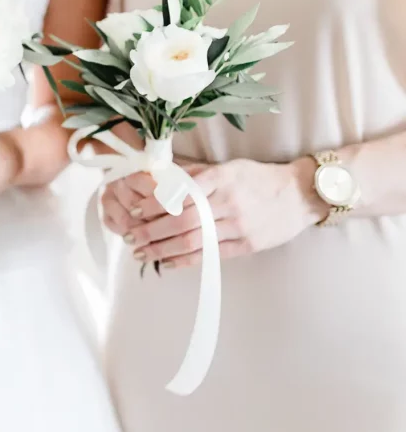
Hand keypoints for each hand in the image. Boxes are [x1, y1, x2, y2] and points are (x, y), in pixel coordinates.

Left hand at [101, 157, 328, 268]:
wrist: (300, 194)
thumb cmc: (257, 178)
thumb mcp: (228, 167)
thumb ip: (195, 174)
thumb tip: (158, 178)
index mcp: (222, 178)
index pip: (182, 193)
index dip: (156, 204)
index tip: (136, 210)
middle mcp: (229, 202)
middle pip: (183, 221)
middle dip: (151, 231)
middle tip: (129, 237)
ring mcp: (239, 225)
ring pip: (194, 241)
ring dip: (162, 249)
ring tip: (140, 253)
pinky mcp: (248, 244)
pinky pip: (211, 256)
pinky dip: (186, 261)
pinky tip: (166, 263)